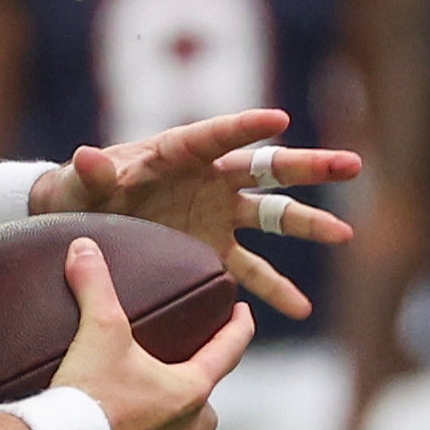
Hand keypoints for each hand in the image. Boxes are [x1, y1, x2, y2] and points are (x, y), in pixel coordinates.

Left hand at [39, 109, 356, 320]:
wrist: (79, 224)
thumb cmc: (78, 192)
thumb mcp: (79, 184)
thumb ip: (91, 173)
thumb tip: (87, 157)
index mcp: (181, 153)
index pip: (219, 136)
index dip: (246, 128)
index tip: (280, 119)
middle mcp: (211, 180)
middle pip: (269, 169)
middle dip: (311, 167)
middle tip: (351, 165)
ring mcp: (219, 217)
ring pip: (274, 217)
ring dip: (310, 225)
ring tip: (344, 235)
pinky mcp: (214, 252)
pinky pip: (253, 272)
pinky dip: (276, 291)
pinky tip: (301, 309)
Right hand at [49, 239, 251, 429]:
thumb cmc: (85, 393)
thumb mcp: (98, 331)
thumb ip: (96, 285)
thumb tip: (85, 247)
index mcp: (187, 392)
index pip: (227, 352)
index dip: (238, 329)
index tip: (246, 314)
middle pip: (205, 413)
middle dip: (196, 399)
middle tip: (175, 383)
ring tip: (141, 425)